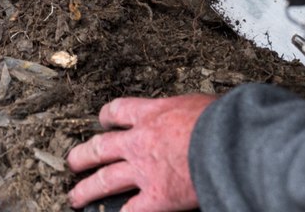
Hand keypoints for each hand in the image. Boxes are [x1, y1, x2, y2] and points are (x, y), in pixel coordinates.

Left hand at [66, 94, 216, 211]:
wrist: (229, 142)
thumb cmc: (222, 120)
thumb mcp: (199, 104)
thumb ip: (186, 113)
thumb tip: (199, 114)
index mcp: (151, 114)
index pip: (118, 111)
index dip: (107, 117)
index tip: (104, 122)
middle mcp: (139, 141)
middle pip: (100, 147)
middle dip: (83, 155)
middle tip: (74, 162)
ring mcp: (143, 170)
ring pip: (104, 180)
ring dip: (86, 190)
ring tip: (76, 197)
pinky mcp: (156, 197)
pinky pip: (130, 211)